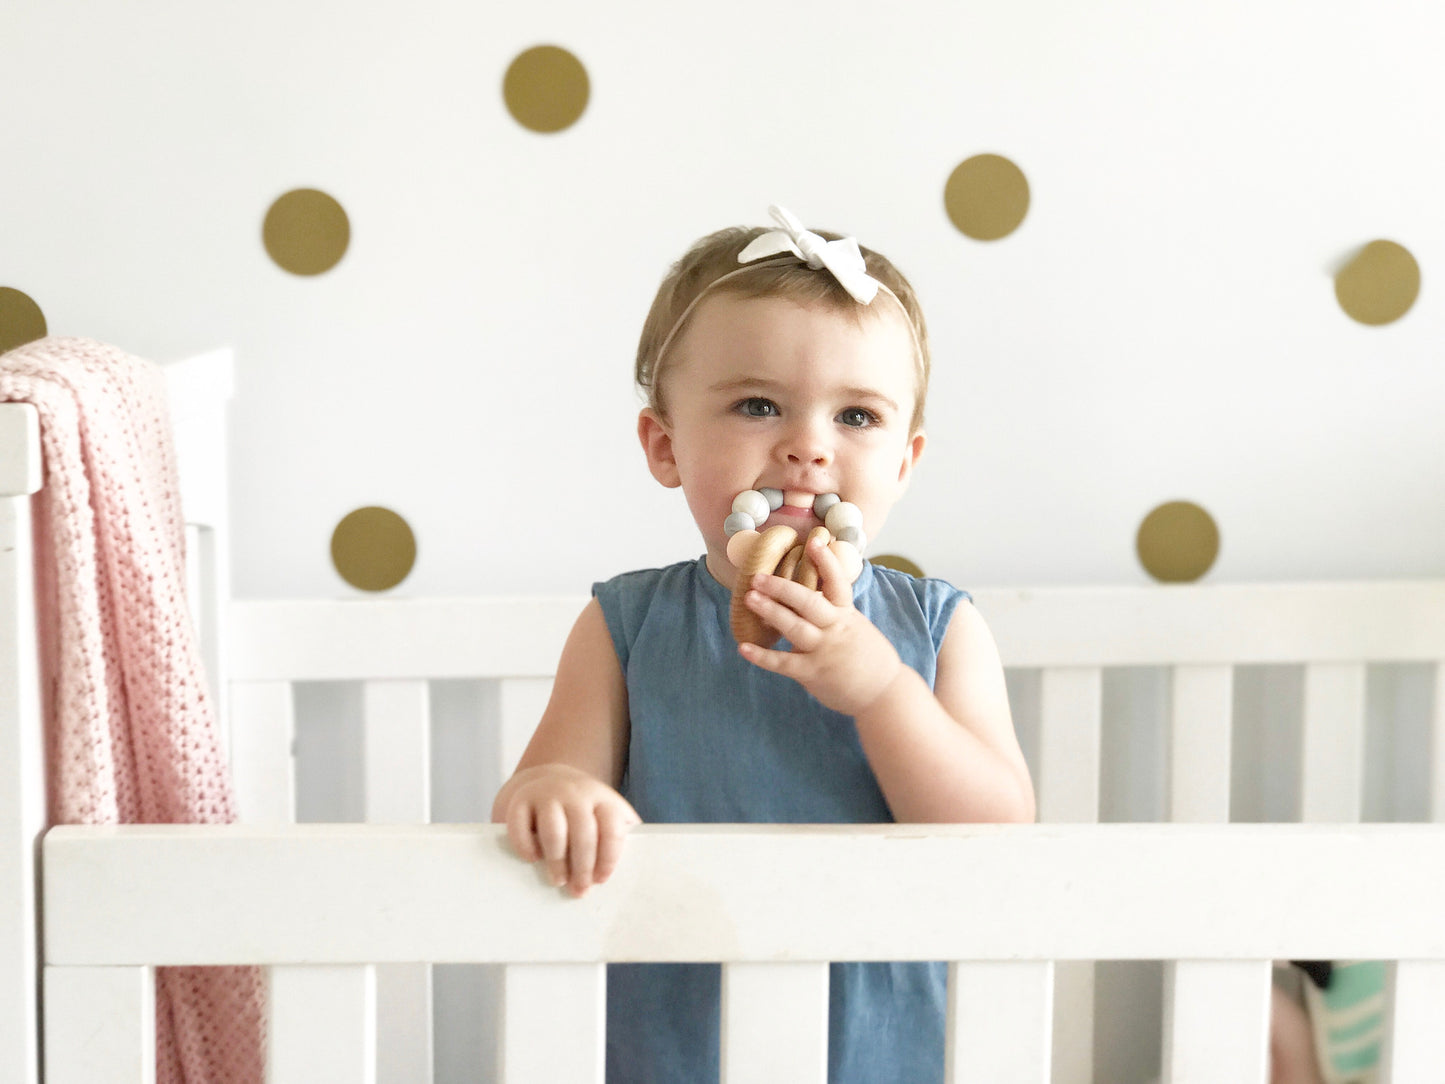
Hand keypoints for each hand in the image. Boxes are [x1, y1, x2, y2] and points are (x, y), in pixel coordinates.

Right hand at [498, 763, 640, 896]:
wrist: (549, 780)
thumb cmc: (583, 810)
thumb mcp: (605, 814)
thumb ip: (618, 836)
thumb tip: (629, 872)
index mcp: (602, 799)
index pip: (611, 829)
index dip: (608, 858)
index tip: (601, 880)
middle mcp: (575, 793)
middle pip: (583, 834)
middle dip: (582, 867)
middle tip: (579, 890)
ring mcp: (547, 795)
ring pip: (553, 832)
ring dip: (557, 861)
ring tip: (558, 880)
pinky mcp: (521, 800)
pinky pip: (520, 826)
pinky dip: (525, 846)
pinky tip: (533, 858)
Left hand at [737, 533, 903, 715]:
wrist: (883, 693)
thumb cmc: (868, 657)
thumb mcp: (856, 626)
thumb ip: (834, 612)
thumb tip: (809, 594)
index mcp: (846, 614)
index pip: (837, 582)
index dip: (826, 562)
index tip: (814, 542)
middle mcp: (835, 628)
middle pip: (808, 601)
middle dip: (782, 587)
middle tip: (758, 576)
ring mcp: (824, 650)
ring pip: (795, 626)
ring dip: (771, 611)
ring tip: (749, 598)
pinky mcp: (814, 672)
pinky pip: (784, 663)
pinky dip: (763, 656)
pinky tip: (743, 649)